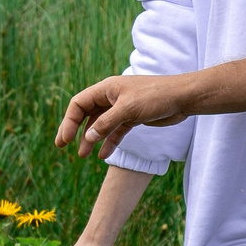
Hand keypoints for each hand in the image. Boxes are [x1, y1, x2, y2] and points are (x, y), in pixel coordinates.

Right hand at [56, 73, 191, 158]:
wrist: (182, 98)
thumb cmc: (156, 97)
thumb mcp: (128, 110)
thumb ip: (107, 124)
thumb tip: (88, 137)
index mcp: (106, 89)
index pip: (79, 104)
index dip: (68, 121)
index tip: (64, 140)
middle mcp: (111, 97)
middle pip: (86, 114)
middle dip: (74, 130)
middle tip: (63, 146)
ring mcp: (122, 108)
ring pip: (100, 124)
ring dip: (91, 139)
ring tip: (83, 156)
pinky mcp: (133, 117)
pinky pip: (116, 131)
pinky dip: (109, 142)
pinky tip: (104, 155)